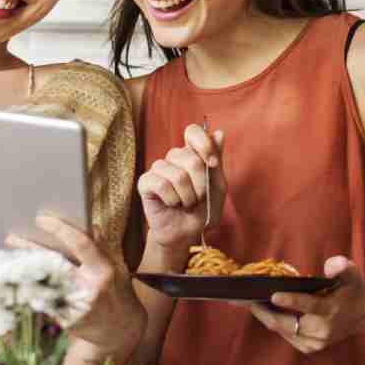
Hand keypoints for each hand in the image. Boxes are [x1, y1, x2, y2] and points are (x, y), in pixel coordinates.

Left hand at [10, 213, 141, 357]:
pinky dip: (30, 291)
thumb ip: (101, 247)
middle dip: (30, 249)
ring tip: (8, 259)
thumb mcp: (117, 267)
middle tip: (10, 238)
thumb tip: (90, 223)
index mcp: (103, 270)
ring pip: (43, 283)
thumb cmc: (116, 292)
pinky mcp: (66, 322)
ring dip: (24, 271)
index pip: (81, 244)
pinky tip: (16, 282)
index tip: (40, 219)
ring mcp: (76, 307)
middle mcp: (89, 288)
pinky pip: (43, 302)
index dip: (60, 229)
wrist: (120, 330)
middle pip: (53, 263)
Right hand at [136, 122, 222, 253]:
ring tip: (186, 204)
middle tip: (198, 198)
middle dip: (201, 185)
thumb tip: (219, 133)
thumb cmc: (203, 209)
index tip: (213, 164)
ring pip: (177, 175)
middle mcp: (174, 158)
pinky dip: (173, 200)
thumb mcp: (217, 185)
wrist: (187, 233)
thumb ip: (216, 159)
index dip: (203, 144)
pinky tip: (172, 204)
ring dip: (188, 196)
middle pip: (190, 158)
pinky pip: (162, 185)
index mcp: (192, 154)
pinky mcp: (145, 182)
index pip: (193, 131)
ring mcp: (158, 169)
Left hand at [246, 257, 364, 354]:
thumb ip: (342, 267)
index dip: (291, 301)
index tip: (273, 294)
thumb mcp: (352, 274)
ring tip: (250, 303)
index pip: (309, 306)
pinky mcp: (311, 347)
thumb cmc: (353, 289)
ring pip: (283, 331)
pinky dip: (275, 325)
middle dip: (264, 311)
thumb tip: (332, 265)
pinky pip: (287, 336)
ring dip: (266, 317)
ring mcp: (316, 342)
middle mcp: (322, 330)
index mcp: (331, 311)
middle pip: (287, 323)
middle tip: (245, 299)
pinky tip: (265, 312)